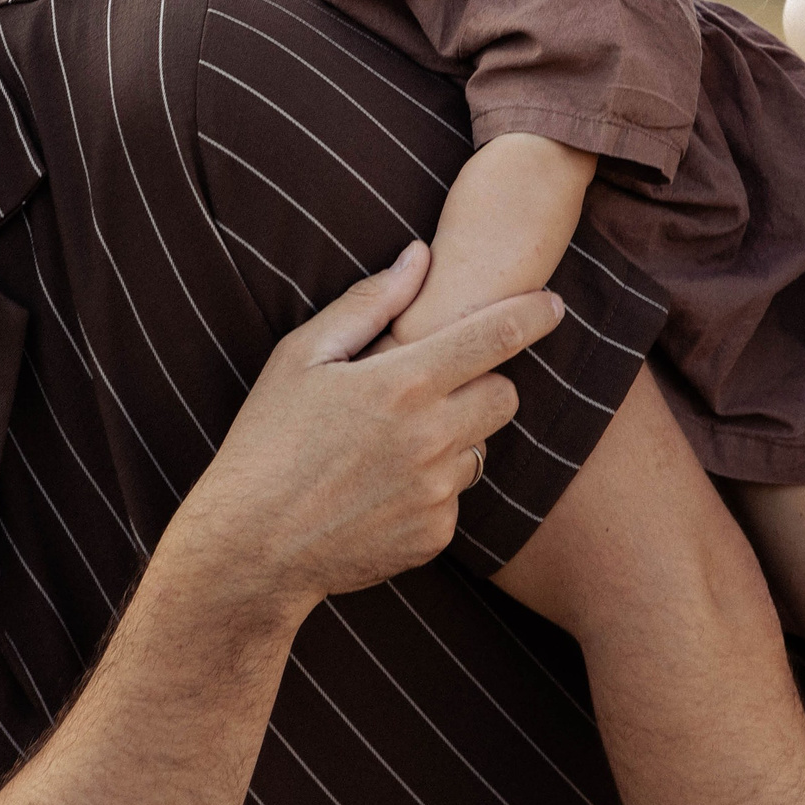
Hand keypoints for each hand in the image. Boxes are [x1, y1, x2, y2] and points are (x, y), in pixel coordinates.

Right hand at [165, 242, 563, 629]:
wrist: (250, 547)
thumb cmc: (267, 441)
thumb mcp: (301, 357)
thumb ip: (368, 303)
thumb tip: (418, 257)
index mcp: (401, 384)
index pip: (496, 337)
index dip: (533, 314)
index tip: (554, 304)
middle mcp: (431, 438)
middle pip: (505, 396)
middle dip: (482, 383)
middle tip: (432, 387)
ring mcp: (436, 492)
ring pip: (480, 447)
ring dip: (453, 437)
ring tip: (389, 445)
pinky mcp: (434, 535)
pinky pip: (455, 498)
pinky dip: (431, 487)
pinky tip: (379, 489)